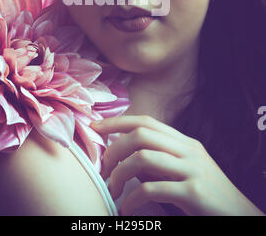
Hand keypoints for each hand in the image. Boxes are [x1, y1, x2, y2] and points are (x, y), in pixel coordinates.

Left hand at [90, 115, 264, 215]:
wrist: (239, 215)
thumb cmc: (206, 194)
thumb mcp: (185, 169)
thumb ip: (161, 159)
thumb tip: (125, 156)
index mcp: (184, 142)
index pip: (146, 121)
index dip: (118, 122)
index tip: (95, 128)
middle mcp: (188, 150)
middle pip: (141, 134)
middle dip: (114, 148)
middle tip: (102, 168)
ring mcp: (192, 169)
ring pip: (143, 158)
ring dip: (119, 174)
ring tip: (112, 190)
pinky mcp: (193, 192)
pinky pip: (151, 189)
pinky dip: (131, 199)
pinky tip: (126, 210)